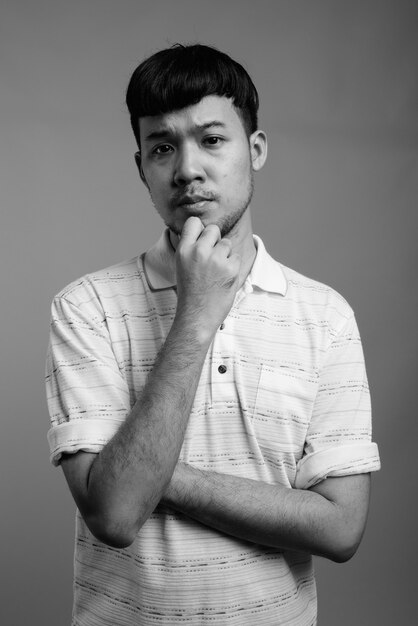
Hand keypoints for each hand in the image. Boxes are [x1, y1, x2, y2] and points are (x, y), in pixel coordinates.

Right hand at [174, 217, 240, 337]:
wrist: (197, 316)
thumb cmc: (190, 292)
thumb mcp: (182, 265)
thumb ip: (191, 247)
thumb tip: (203, 231)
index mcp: (183, 250)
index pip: (194, 222)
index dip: (200, 230)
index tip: (201, 240)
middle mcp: (198, 251)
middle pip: (213, 229)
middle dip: (215, 241)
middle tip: (211, 259)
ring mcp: (215, 259)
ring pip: (226, 243)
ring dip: (225, 255)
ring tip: (216, 272)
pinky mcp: (231, 268)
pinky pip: (236, 257)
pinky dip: (233, 266)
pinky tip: (223, 279)